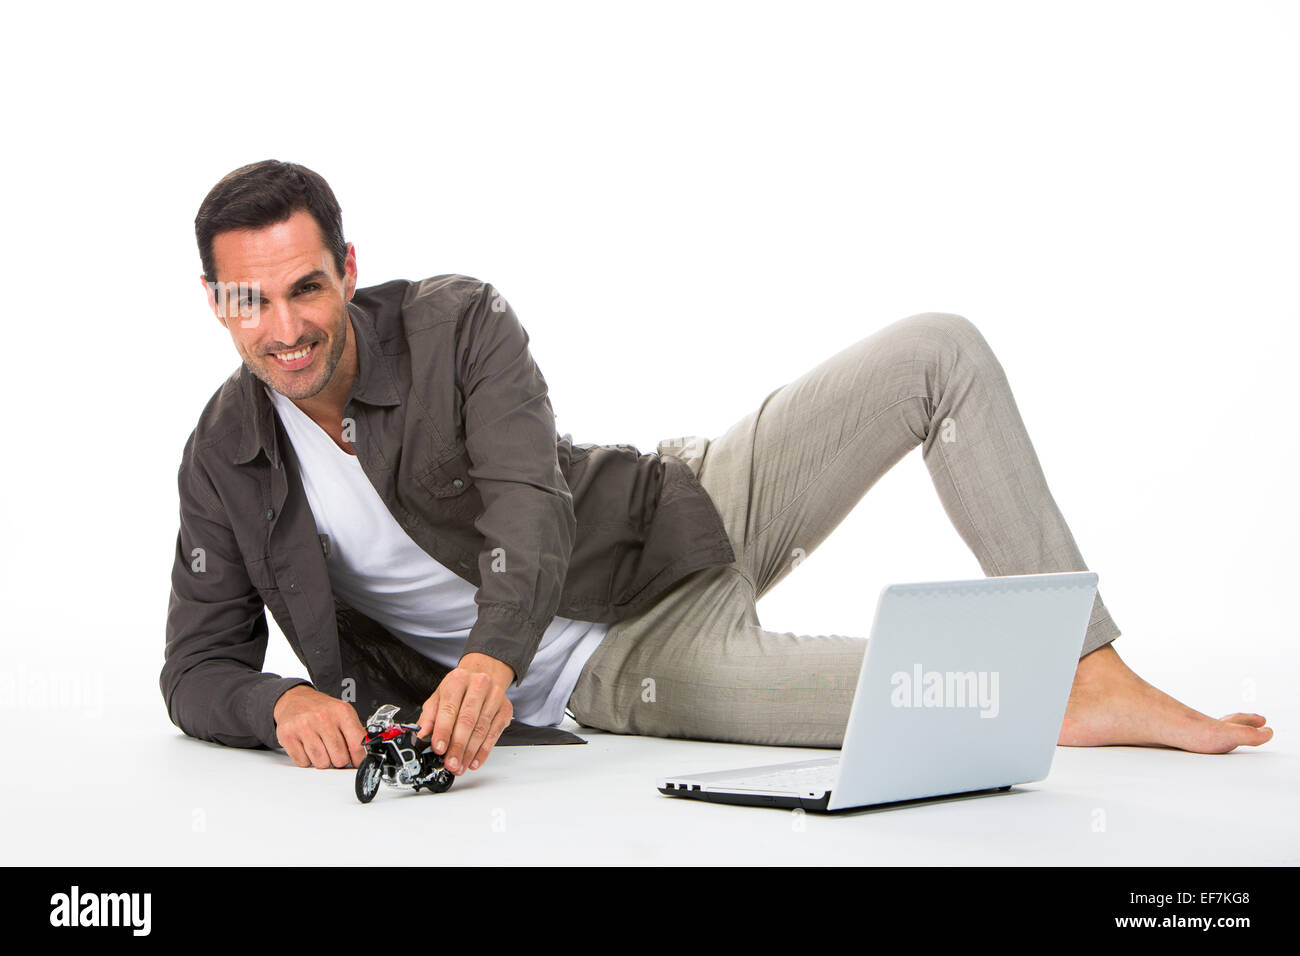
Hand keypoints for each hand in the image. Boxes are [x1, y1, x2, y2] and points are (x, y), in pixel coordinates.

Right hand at [273, 684, 366, 768]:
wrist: (294, 698)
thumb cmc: (321, 709)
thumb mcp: (343, 713)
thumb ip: (355, 733)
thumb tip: (363, 756)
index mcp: (342, 712)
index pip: (357, 745)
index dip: (358, 759)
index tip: (356, 762)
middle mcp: (323, 717)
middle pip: (339, 758)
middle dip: (338, 759)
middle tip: (334, 751)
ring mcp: (304, 726)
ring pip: (321, 763)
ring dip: (322, 760)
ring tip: (320, 747)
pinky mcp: (288, 735)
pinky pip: (303, 762)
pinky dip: (306, 759)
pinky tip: (307, 746)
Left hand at [417, 653, 514, 775]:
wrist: (484, 673)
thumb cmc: (460, 687)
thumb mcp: (440, 696)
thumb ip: (429, 716)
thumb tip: (421, 736)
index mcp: (458, 680)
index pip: (449, 708)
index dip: (443, 731)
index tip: (438, 749)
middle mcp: (479, 685)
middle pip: (467, 720)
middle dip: (458, 746)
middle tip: (450, 763)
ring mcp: (495, 697)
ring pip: (482, 729)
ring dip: (470, 752)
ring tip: (460, 766)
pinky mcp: (505, 709)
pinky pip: (494, 734)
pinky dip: (484, 751)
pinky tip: (474, 761)